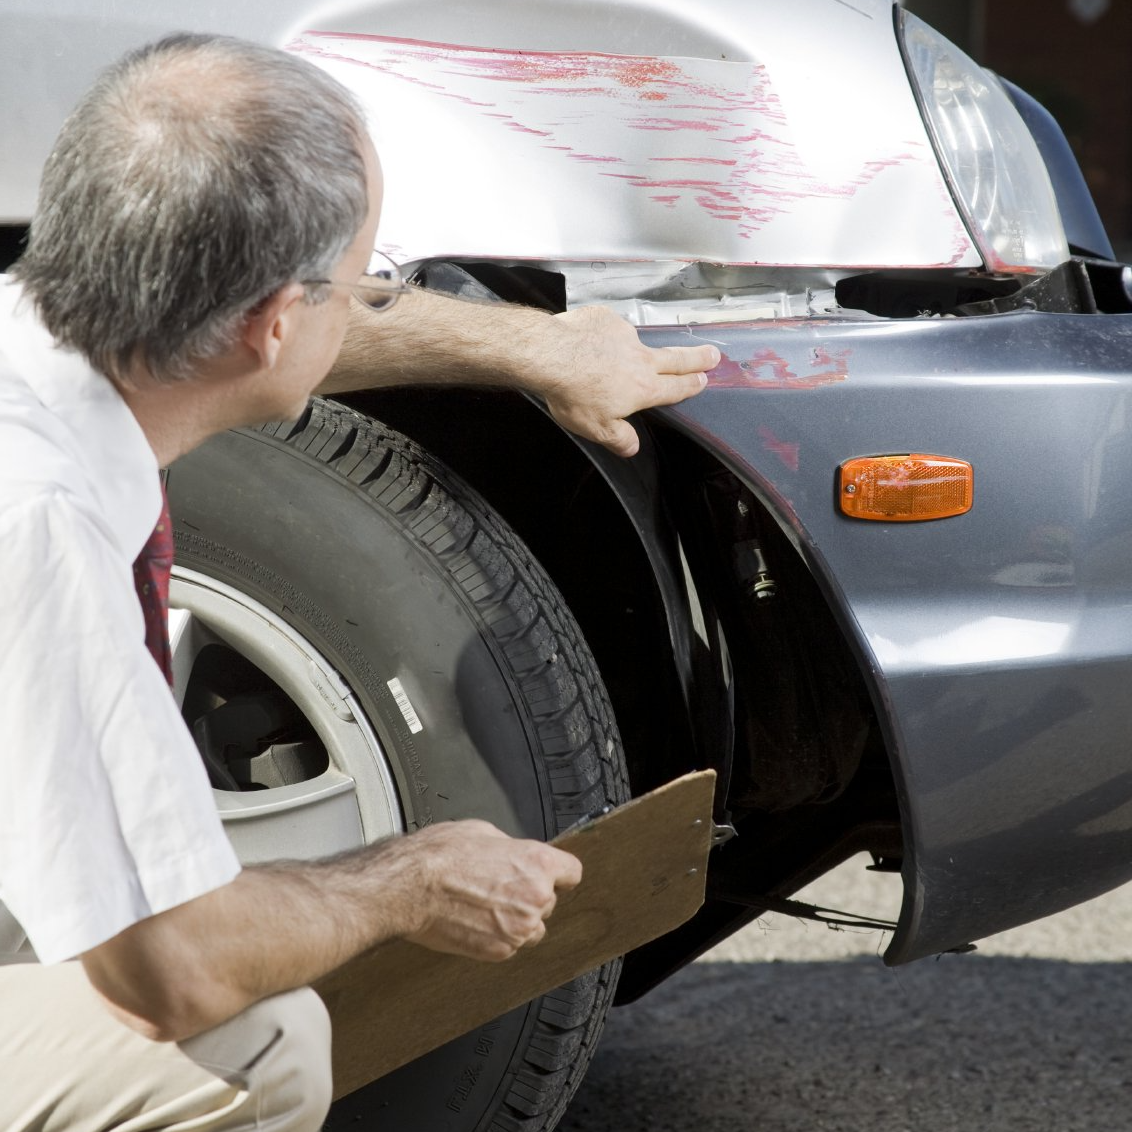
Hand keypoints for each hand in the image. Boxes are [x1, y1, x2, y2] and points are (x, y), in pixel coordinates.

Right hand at [404, 820, 581, 960]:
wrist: (408, 888)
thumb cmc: (439, 856)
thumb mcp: (482, 832)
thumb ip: (510, 848)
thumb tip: (514, 854)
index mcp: (536, 863)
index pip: (572, 872)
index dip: (559, 873)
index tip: (552, 875)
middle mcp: (535, 898)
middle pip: (549, 901)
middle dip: (529, 895)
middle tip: (499, 886)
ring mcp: (518, 928)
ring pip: (531, 927)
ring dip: (515, 920)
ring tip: (484, 905)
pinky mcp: (498, 951)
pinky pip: (509, 945)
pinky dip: (496, 936)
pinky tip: (474, 920)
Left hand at [538, 306, 718, 457]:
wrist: (549, 355)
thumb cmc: (572, 393)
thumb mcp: (596, 429)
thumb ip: (619, 439)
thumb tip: (632, 448)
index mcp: (643, 388)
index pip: (675, 388)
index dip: (691, 385)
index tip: (703, 380)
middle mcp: (640, 359)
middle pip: (676, 358)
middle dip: (697, 358)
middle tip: (712, 354)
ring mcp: (624, 335)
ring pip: (635, 343)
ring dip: (630, 350)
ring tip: (607, 360)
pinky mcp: (606, 319)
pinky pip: (608, 329)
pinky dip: (602, 337)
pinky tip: (587, 345)